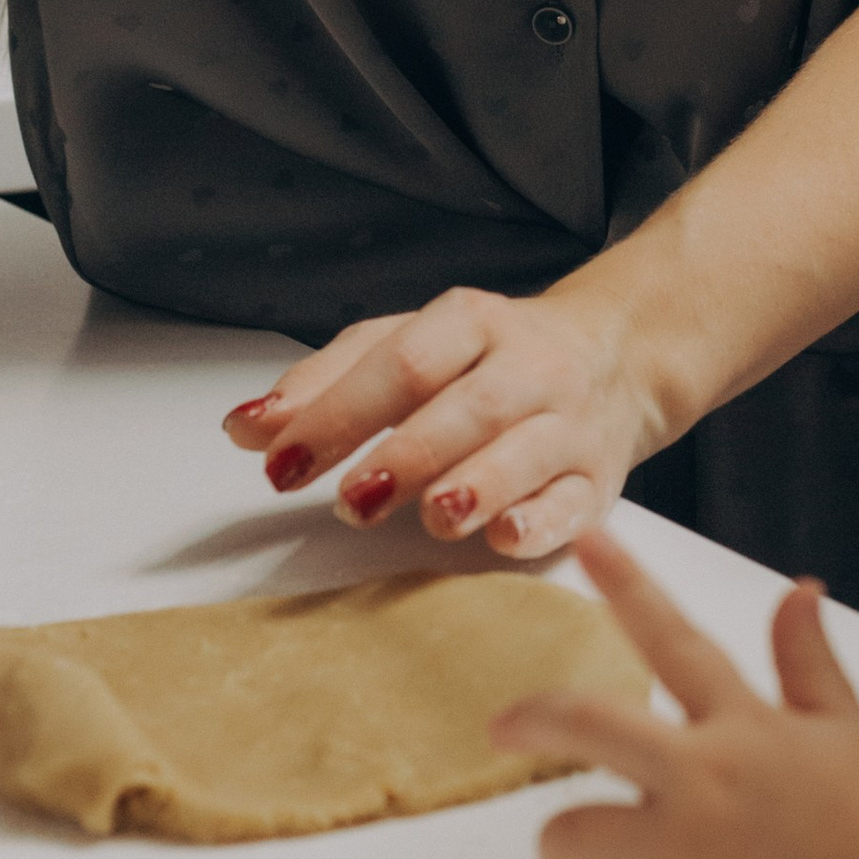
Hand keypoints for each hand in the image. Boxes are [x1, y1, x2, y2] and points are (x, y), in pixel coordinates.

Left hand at [221, 284, 651, 559]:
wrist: (614, 357)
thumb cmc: (484, 361)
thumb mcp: (408, 346)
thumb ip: (327, 382)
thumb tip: (245, 428)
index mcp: (471, 321)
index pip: (403, 361)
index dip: (340, 411)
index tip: (281, 460)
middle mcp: (527, 365)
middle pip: (467, 405)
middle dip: (406, 454)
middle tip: (350, 501)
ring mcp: (569, 421)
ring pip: (527, 450)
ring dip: (477, 484)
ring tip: (433, 516)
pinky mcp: (599, 478)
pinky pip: (577, 501)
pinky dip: (543, 521)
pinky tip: (506, 536)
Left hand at [498, 533, 858, 858]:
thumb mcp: (848, 728)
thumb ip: (807, 659)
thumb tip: (798, 590)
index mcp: (743, 724)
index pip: (673, 634)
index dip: (626, 582)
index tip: (587, 541)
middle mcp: (700, 777)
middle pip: (584, 724)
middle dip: (529, 718)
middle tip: (501, 726)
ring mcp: (681, 855)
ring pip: (570, 831)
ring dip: (558, 845)